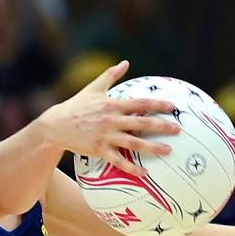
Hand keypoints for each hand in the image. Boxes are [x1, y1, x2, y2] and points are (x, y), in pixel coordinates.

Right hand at [39, 61, 180, 175]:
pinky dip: (132, 168)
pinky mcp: (99, 150)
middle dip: (162, 126)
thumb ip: (111, 75)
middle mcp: (111, 120)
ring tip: (168, 151)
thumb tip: (125, 62)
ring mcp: (106, 136)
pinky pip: (119, 161)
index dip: (158, 104)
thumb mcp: (93, 88)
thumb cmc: (76, 105)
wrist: (56, 125)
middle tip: (178, 130)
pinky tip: (145, 173)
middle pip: (142, 123)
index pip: (141, 103)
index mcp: (112, 104)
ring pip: (134, 143)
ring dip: (153, 148)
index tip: (173, 107)